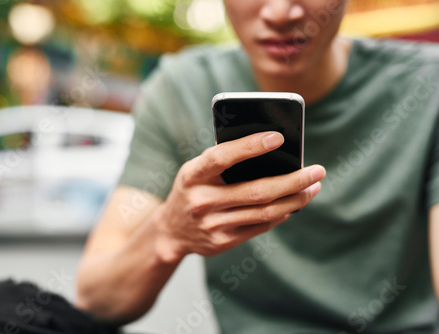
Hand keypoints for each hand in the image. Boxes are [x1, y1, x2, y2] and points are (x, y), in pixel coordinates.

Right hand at [153, 131, 324, 262]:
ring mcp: (213, 225)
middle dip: (293, 180)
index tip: (279, 137)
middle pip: (257, 191)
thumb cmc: (192, 189)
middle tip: (318, 170)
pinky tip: (295, 203)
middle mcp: (201, 202)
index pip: (222, 157)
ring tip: (314, 186)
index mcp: (192, 176)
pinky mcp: (224, 242)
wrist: (172, 230)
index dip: (250, 146)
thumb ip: (223, 161)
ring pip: (265, 212)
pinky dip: (282, 213)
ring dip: (296, 199)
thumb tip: (272, 150)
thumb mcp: (196, 170)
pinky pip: (262, 226)